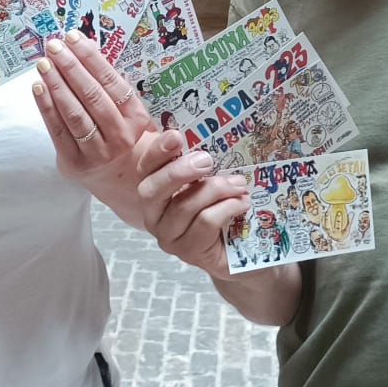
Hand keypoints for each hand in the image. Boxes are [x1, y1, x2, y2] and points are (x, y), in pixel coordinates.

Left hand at [31, 31, 151, 205]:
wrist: (121, 182)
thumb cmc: (123, 137)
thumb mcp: (133, 116)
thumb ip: (114, 88)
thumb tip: (87, 50)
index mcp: (136, 119)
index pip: (112, 82)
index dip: (92, 58)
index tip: (75, 38)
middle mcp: (119, 136)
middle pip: (92, 96)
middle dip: (71, 67)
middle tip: (55, 46)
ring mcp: (97, 152)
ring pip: (74, 113)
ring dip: (57, 85)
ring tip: (44, 63)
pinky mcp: (74, 163)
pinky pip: (57, 131)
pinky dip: (47, 107)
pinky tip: (38, 87)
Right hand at [134, 130, 251, 279]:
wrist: (239, 252)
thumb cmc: (220, 209)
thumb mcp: (208, 181)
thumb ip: (201, 163)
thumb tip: (210, 134)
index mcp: (154, 190)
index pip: (145, 168)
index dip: (157, 151)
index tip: (175, 136)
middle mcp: (154, 215)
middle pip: (152, 191)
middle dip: (178, 171)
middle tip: (206, 160)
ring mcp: (169, 237)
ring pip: (183, 206)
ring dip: (215, 189)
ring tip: (239, 184)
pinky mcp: (189, 252)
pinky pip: (205, 222)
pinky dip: (227, 208)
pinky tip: (242, 203)